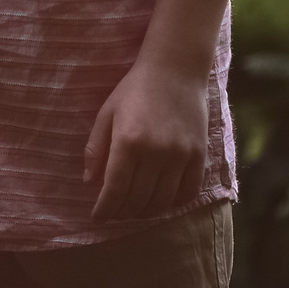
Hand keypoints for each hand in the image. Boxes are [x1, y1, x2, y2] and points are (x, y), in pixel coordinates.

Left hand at [83, 57, 209, 221]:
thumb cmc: (134, 89)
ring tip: (135, 210)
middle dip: (122, 212)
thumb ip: (96, 148)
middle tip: (115, 213)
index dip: (105, 209)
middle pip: (137, 199)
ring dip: (146, 212)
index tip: (97, 217)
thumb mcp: (106, 113)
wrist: (174, 70)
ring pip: (162, 201)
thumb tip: (89, 183)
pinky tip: (161, 201)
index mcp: (128, 141)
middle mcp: (155, 152)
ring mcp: (180, 155)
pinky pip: (187, 193)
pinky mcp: (199, 155)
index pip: (114, 189)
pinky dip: (173, 204)